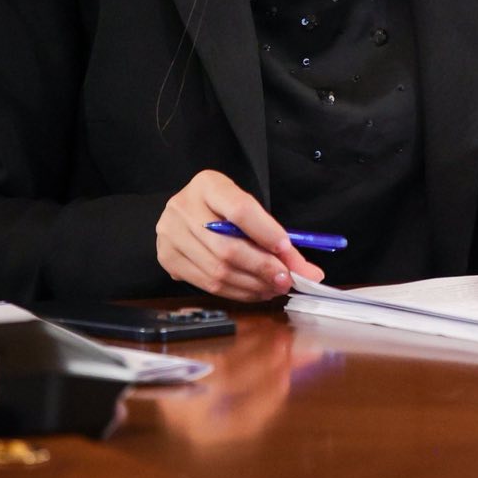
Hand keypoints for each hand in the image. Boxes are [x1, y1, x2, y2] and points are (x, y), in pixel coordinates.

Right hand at [156, 169, 323, 302]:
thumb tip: (310, 272)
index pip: (240, 210)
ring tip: (274, 288)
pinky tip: (254, 291)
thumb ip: (276, 235)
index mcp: (207, 185)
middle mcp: (183, 207)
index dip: (266, 232)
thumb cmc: (222, 208)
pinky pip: (207, 284)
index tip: (287, 250)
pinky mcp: (167, 259)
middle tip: (286, 280)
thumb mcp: (247, 207)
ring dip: (252, 285)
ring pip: (217, 271)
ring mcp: (170, 235)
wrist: (185, 212)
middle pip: (228, 247)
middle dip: (262, 268)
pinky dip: (236, 292)